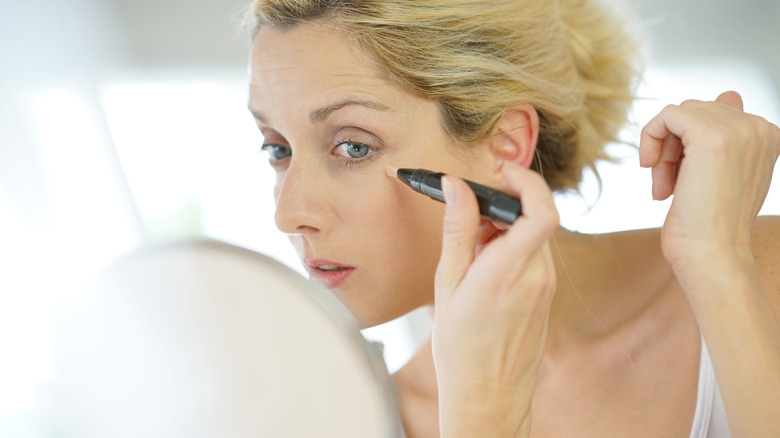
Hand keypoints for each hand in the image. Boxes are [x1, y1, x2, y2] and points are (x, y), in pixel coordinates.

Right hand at [432, 161, 558, 436]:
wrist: (488, 395)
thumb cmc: (460, 347)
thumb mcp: (447, 283)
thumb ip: (458, 229)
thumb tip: (456, 185)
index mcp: (508, 271)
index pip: (541, 210)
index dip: (527, 181)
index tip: (501, 171)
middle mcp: (537, 276)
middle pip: (536, 215)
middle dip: (505, 204)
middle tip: (471, 216)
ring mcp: (547, 286)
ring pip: (536, 234)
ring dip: (507, 227)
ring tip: (473, 251)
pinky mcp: (547, 294)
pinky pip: (535, 254)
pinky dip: (512, 246)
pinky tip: (486, 268)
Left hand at [639, 91, 778, 274]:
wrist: (711, 254)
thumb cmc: (709, 224)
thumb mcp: (722, 172)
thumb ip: (725, 133)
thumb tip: (728, 94)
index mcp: (768, 135)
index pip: (715, 112)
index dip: (688, 144)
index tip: (684, 178)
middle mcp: (760, 127)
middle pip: (694, 112)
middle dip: (672, 147)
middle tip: (667, 185)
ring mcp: (739, 129)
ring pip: (678, 114)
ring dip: (662, 150)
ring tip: (664, 185)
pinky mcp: (710, 135)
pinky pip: (665, 115)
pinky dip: (649, 138)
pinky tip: (650, 167)